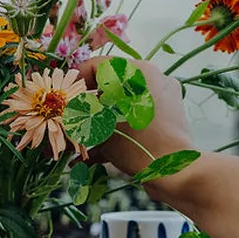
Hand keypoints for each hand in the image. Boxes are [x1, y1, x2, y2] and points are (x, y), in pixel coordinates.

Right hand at [76, 57, 193, 178]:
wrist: (175, 171)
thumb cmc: (137, 143)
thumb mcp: (101, 127)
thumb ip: (80, 113)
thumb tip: (65, 109)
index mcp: (137, 71)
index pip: (97, 66)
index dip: (75, 82)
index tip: (63, 98)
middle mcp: (152, 78)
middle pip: (108, 88)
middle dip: (86, 109)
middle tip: (69, 123)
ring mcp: (161, 98)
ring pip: (120, 106)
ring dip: (98, 125)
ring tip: (78, 146)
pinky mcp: (165, 119)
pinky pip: (134, 120)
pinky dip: (115, 135)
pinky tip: (92, 158)